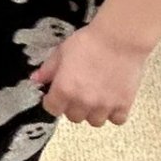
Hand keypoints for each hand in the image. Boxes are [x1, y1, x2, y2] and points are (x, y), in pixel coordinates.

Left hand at [32, 24, 148, 126]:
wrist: (119, 39)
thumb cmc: (88, 42)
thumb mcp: (62, 52)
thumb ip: (48, 69)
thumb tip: (35, 79)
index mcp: (64, 89)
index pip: (52, 109)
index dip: (53, 102)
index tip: (56, 96)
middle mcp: (83, 101)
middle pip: (74, 117)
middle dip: (73, 107)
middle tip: (78, 94)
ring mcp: (104, 105)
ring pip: (95, 122)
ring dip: (93, 113)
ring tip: (96, 98)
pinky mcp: (124, 104)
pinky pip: (117, 120)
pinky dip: (114, 114)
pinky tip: (112, 101)